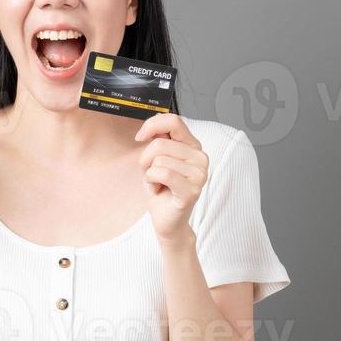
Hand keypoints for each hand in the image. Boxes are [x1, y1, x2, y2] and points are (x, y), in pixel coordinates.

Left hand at [134, 113, 207, 242]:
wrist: (166, 219)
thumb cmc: (161, 188)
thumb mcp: (155, 159)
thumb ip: (157, 140)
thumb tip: (150, 129)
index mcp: (193, 146)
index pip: (174, 121)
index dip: (152, 125)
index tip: (140, 137)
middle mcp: (200, 157)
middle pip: (159, 144)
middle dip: (146, 160)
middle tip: (153, 175)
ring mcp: (199, 174)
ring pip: (158, 160)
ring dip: (149, 175)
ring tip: (159, 184)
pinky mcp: (192, 189)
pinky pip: (162, 173)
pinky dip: (152, 182)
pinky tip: (159, 190)